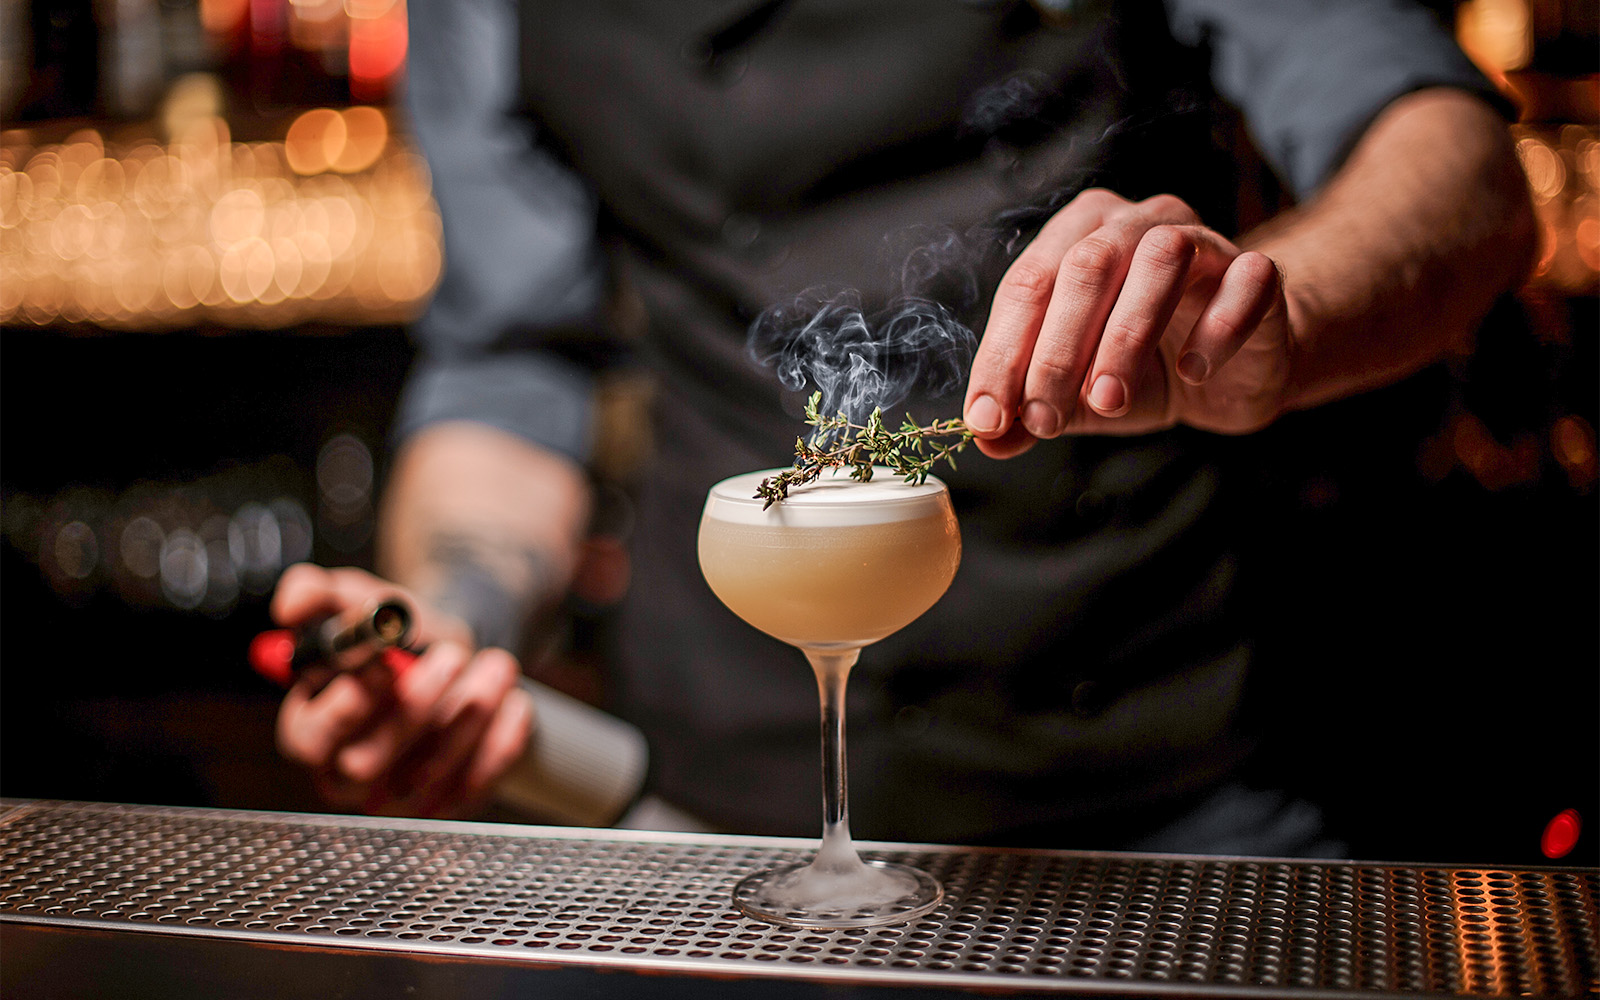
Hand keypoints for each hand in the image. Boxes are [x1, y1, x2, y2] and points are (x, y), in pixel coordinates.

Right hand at [269, 563, 534, 817]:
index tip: (385, 662)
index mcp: (310, 729)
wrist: (453, 647)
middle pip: (365, 766)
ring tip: (496, 664)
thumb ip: (316, 594)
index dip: (347, 704)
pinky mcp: (449, 802)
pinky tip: (514, 701)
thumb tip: (292, 605)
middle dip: (415, 708)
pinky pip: (475, 787)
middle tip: (452, 656)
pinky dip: (501, 742)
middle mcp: (346, 774)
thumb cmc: (394, 632)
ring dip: (468, 717)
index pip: (310, 738)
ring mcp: (399, 796)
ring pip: (427, 777)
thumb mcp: (354, 599)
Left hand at [963, 189, 1291, 456]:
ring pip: (1161, 258)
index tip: (988, 418)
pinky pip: (1243, 284)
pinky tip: (1192, 373)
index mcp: (1077, 236)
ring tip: (1107, 402)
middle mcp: (1136, 223)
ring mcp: (1203, 240)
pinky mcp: (1258, 273)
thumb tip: (987, 438)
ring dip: (1125, 337)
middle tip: (1045, 417)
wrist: (1232, 374)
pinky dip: (1215, 330)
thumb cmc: (1143, 369)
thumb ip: (1029, 411)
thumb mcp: (1076, 396)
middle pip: (1087, 265)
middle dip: (1057, 350)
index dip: (1002, 354)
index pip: (1026, 286)